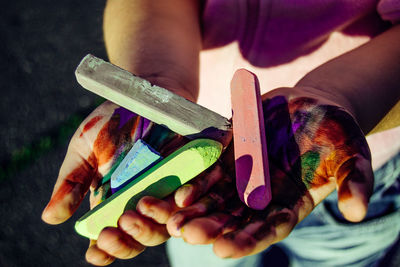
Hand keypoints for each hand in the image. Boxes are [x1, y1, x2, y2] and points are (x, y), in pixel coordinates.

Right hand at [41, 101, 184, 265]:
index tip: (95, 251)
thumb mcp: (85, 149)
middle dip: (128, 240)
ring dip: (155, 225)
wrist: (144, 94)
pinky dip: (190, 198)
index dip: (106, 249)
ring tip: (139, 211)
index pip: (115, 237)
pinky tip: (180, 198)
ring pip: (170, 222)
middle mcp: (146, 202)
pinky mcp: (194, 172)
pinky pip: (197, 193)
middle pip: (143, 236)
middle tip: (112, 231)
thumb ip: (72, 182)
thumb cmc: (113, 122)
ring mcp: (171, 189)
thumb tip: (49, 218)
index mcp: (118, 203)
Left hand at [166, 86, 373, 257]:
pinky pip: (211, 172)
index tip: (225, 249)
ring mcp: (244, 176)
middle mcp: (263, 196)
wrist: (315, 104)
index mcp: (291, 203)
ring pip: (217, 200)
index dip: (247, 239)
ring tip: (176, 223)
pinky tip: (181, 195)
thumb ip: (355, 182)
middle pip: (235, 219)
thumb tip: (357, 212)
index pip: (267, 229)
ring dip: (197, 212)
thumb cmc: (337, 132)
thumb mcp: (353, 156)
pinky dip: (197, 184)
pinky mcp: (231, 155)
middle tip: (191, 236)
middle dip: (213, 229)